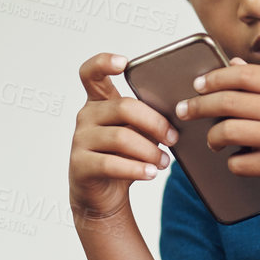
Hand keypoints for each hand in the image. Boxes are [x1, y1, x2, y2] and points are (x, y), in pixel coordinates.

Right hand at [69, 52, 177, 221]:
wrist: (102, 197)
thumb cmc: (122, 159)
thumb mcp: (138, 133)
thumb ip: (148, 118)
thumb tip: (179, 111)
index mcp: (98, 102)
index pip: (91, 73)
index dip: (104, 62)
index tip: (124, 63)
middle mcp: (86, 117)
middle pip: (123, 107)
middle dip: (155, 123)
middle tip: (174, 138)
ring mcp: (80, 141)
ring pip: (121, 137)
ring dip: (150, 150)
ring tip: (164, 162)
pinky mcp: (80, 166)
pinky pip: (111, 164)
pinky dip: (136, 169)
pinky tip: (151, 173)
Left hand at [174, 59, 259, 191]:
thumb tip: (235, 64)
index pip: (242, 75)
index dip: (214, 78)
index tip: (198, 84)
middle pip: (226, 102)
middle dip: (198, 106)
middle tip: (185, 111)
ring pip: (226, 132)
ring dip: (212, 138)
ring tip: (212, 141)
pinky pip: (237, 163)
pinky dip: (231, 163)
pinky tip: (236, 160)